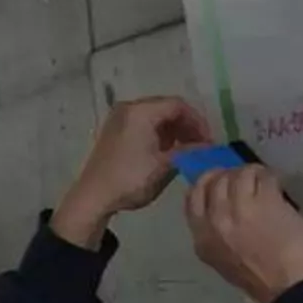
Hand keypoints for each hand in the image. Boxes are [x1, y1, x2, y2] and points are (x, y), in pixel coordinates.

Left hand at [52, 96, 212, 246]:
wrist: (93, 197)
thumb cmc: (131, 180)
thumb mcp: (165, 166)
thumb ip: (190, 152)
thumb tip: (209, 148)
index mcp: (141, 111)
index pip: (178, 105)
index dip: (198, 122)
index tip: (209, 141)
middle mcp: (128, 108)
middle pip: (166, 108)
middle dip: (186, 126)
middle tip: (200, 146)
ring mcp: (118, 119)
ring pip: (154, 117)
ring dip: (173, 131)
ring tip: (186, 151)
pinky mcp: (114, 131)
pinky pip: (142, 125)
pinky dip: (158, 135)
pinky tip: (167, 152)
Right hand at [185, 165, 302, 302]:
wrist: (287, 287)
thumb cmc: (258, 279)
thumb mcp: (221, 259)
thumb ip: (214, 233)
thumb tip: (219, 206)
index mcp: (202, 238)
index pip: (193, 197)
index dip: (206, 182)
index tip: (219, 179)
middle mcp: (216, 220)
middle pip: (215, 181)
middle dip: (230, 175)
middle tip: (245, 178)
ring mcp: (240, 209)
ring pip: (238, 175)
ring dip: (252, 173)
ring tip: (262, 181)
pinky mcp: (265, 202)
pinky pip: (262, 177)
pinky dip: (269, 176)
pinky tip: (275, 184)